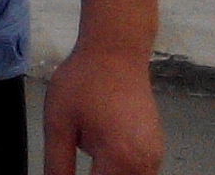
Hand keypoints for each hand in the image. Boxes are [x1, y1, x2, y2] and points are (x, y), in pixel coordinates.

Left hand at [44, 41, 163, 174]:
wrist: (116, 51)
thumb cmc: (84, 81)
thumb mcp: (58, 123)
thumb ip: (58, 164)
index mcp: (120, 158)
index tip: (63, 173)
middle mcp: (146, 163)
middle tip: (74, 154)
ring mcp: (155, 156)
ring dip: (107, 174)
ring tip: (88, 148)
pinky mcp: (156, 148)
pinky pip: (138, 172)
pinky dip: (118, 169)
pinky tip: (102, 148)